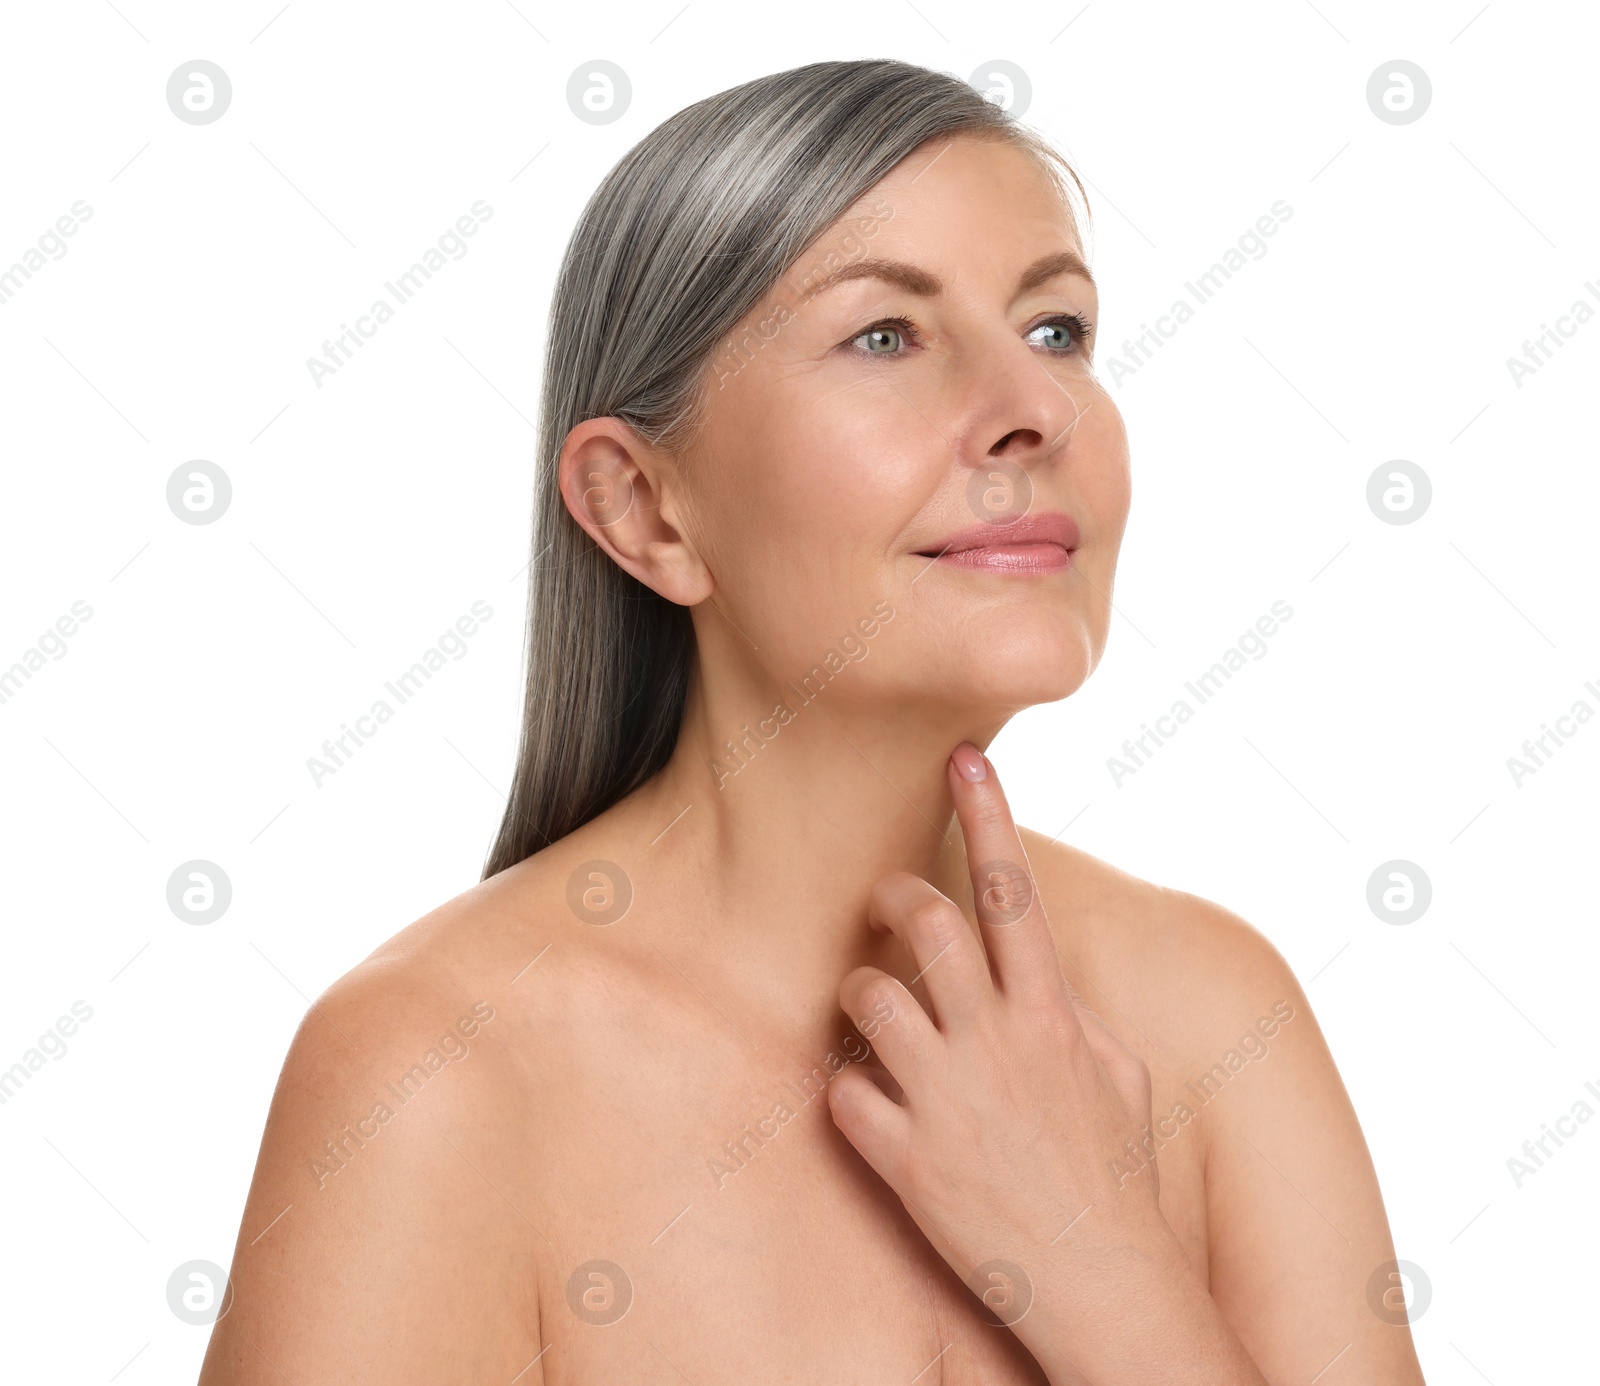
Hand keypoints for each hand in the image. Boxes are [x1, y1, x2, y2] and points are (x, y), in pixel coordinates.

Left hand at [828, 743, 1260, 1383]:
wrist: (1106, 1289)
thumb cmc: (1116, 1179)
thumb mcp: (1120, 1078)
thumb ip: (1072, 1012)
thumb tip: (1035, 973)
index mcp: (1055, 1017)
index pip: (1017, 895)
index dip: (990, 817)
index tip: (963, 759)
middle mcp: (998, 1044)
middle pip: (926, 924)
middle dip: (892, 897)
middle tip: (883, 903)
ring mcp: (949, 1099)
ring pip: (869, 994)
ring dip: (858, 989)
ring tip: (871, 1008)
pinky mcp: (907, 1160)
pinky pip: (845, 1090)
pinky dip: (848, 1087)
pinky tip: (869, 1101)